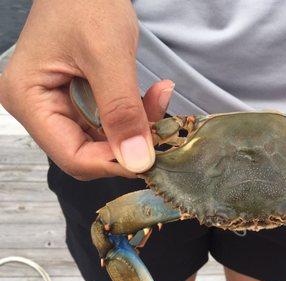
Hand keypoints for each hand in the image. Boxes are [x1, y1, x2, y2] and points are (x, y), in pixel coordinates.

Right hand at [0, 0, 170, 179]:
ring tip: (160, 98)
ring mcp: (58, 105)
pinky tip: (154, 95)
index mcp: (28, 99)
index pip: (72, 156)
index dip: (113, 162)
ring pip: (104, 140)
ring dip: (137, 127)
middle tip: (161, 126)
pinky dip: (135, 114)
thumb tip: (138, 162)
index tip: (150, 155)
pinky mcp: (78, 100)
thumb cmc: (86, 2)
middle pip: (88, 152)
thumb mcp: (108, 57)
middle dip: (129, 144)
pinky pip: (110, 122)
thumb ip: (122, 111)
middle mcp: (38, 108)